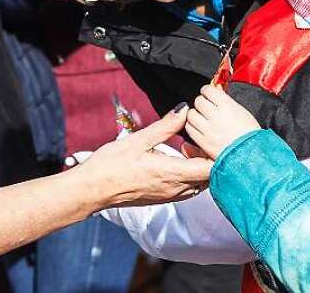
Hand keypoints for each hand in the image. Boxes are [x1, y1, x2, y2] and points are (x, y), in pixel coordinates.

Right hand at [73, 104, 211, 209]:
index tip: (206, 136)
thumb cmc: (111, 165)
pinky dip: (189, 175)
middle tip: (196, 139)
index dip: (215, 152)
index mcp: (172, 173)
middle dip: (209, 158)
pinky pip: (188, 188)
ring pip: (200, 184)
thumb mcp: (138, 140)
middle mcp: (176, 189)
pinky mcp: (164, 198)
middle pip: (210, 177)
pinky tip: (175, 161)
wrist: (94, 189)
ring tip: (185, 148)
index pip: (212, 168)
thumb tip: (184, 110)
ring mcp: (171, 196)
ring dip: (199, 167)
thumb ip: (165, 126)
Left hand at [185, 85, 260, 158]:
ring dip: (195, 115)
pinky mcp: (203, 142)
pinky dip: (193, 127)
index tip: (208, 94)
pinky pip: (189, 129)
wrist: (253, 157)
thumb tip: (215, 91)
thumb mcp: (243, 113)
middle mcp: (216, 116)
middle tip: (207, 108)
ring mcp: (208, 129)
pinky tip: (200, 129)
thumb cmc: (252, 136)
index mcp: (228, 106)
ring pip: (191, 114)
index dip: (207, 91)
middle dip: (202, 103)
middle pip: (198, 101)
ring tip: (203, 119)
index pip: (208, 90)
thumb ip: (227, 102)